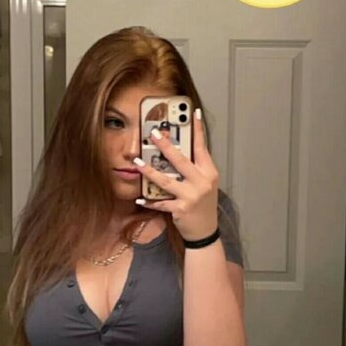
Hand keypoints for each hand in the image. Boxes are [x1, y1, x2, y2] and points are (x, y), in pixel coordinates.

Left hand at [134, 108, 218, 241]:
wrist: (206, 231)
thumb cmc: (203, 204)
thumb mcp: (205, 184)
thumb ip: (194, 169)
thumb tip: (175, 151)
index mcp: (209, 172)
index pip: (202, 147)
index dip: (198, 130)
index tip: (193, 113)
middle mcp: (202, 182)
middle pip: (181, 160)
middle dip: (166, 146)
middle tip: (154, 133)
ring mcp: (191, 196)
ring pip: (166, 181)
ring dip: (150, 171)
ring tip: (137, 162)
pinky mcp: (180, 210)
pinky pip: (161, 203)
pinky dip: (149, 201)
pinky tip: (139, 198)